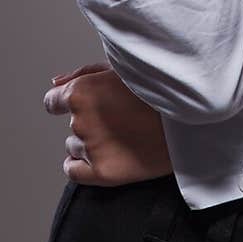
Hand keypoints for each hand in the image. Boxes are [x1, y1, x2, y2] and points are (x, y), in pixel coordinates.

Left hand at [43, 62, 173, 186]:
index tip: (85, 105)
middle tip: (119, 118)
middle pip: (71, 126)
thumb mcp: (119, 69)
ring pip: (74, 146)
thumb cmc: (157, 88)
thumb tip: (55, 84)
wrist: (189, 118)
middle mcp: (82, 121)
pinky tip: (103, 155)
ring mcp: (92, 148)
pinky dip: (82, 164)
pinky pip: (74, 171)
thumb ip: (81, 75)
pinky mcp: (103, 172)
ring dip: (90, 142)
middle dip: (89, 122)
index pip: (52, 102)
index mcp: (82, 92)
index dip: (66, 102)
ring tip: (121, 134)